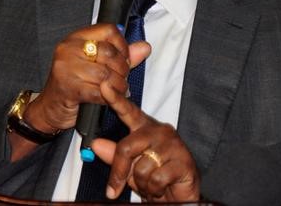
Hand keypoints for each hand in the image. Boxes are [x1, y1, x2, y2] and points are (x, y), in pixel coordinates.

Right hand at [24, 23, 150, 133]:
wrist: (49, 109)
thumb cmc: (73, 85)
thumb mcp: (96, 65)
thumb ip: (121, 56)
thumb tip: (145, 47)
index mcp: (75, 38)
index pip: (108, 30)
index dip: (123, 46)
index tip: (124, 59)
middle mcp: (68, 49)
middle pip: (109, 53)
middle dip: (122, 69)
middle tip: (122, 79)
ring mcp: (66, 67)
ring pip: (106, 74)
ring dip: (118, 86)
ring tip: (117, 91)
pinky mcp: (68, 87)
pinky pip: (99, 91)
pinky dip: (108, 98)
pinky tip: (108, 99)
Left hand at [91, 80, 199, 201]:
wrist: (181, 196)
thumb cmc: (155, 179)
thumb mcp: (130, 168)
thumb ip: (114, 155)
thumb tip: (96, 144)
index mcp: (145, 128)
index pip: (128, 111)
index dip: (115, 99)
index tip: (104, 86)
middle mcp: (160, 131)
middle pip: (126, 147)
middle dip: (119, 172)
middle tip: (116, 189)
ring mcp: (173, 144)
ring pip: (142, 167)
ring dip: (142, 184)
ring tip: (151, 185)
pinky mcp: (184, 161)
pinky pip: (157, 179)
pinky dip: (155, 190)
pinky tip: (163, 188)